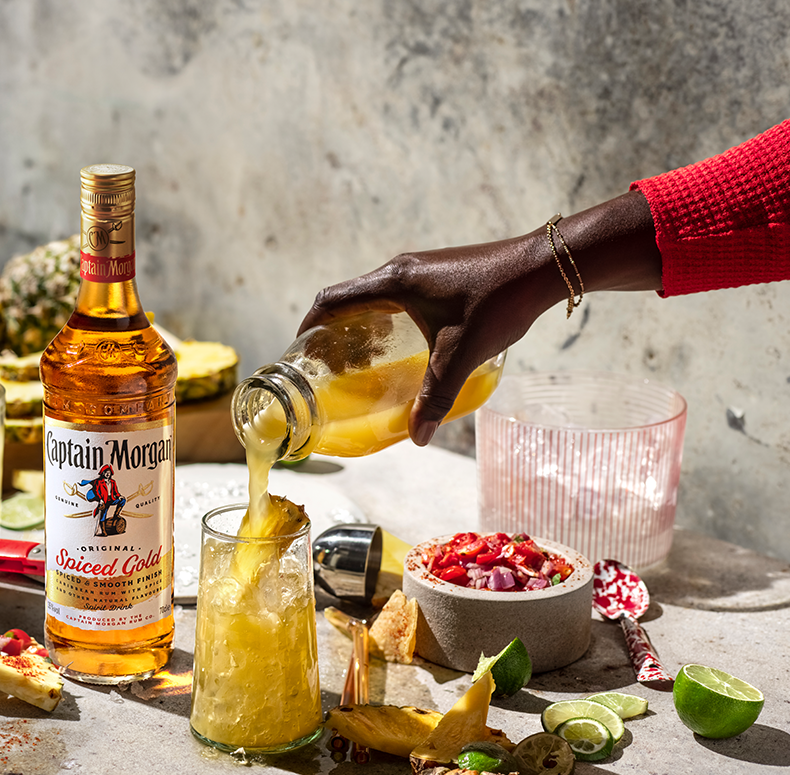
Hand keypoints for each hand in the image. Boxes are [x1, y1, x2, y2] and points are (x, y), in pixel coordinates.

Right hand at [298, 192, 660, 444]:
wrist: (542, 267)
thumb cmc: (498, 303)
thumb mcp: (461, 354)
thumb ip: (436, 397)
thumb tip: (418, 439)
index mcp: (393, 281)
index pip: (332, 299)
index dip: (309, 323)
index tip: (298, 350)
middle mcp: (400, 270)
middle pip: (348, 298)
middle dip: (331, 330)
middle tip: (326, 365)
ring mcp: (419, 270)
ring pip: (372, 297)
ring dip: (358, 324)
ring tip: (356, 360)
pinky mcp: (436, 276)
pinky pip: (394, 297)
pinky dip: (382, 320)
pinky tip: (398, 347)